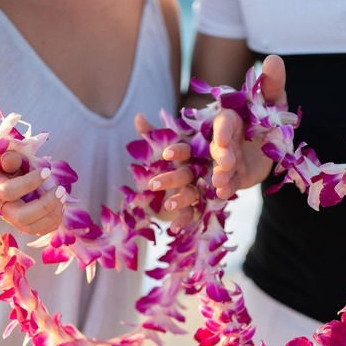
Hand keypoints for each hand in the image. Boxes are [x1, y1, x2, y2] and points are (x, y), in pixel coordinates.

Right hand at [0, 151, 65, 234]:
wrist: (15, 178)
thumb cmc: (12, 166)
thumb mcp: (10, 159)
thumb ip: (10, 159)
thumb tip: (11, 159)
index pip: (9, 191)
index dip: (29, 183)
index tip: (47, 172)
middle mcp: (2, 210)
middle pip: (22, 217)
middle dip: (45, 205)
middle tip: (60, 189)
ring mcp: (14, 221)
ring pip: (32, 228)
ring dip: (53, 213)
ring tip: (63, 196)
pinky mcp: (27, 226)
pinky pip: (42, 231)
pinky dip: (55, 220)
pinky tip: (61, 205)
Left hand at [135, 114, 198, 231]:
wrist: (208, 174)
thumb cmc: (184, 156)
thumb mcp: (167, 144)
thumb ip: (153, 133)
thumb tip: (138, 117)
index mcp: (191, 151)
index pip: (183, 149)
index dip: (175, 151)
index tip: (164, 154)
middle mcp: (199, 168)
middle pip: (186, 173)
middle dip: (171, 179)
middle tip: (152, 184)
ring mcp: (203, 188)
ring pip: (192, 193)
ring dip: (181, 200)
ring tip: (167, 206)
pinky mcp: (203, 205)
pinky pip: (194, 213)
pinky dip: (184, 221)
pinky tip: (174, 228)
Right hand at [210, 54, 286, 198]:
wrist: (274, 143)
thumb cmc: (269, 116)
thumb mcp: (274, 100)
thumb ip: (273, 82)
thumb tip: (274, 59)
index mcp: (232, 118)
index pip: (225, 122)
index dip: (223, 129)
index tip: (226, 136)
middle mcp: (226, 139)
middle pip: (218, 146)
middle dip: (221, 153)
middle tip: (227, 160)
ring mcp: (229, 159)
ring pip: (220, 166)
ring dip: (219, 173)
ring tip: (220, 182)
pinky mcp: (235, 176)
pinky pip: (228, 183)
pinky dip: (225, 188)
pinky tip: (223, 193)